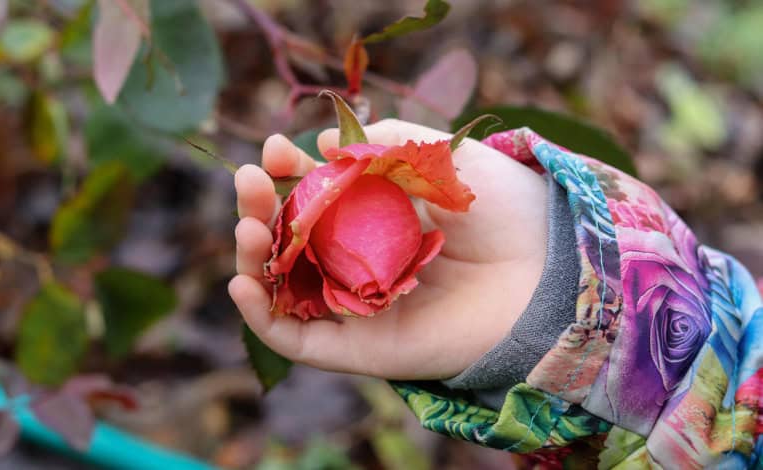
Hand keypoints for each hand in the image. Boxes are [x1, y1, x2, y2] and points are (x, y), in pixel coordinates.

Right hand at [229, 119, 547, 380]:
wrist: (546, 269)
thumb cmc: (503, 208)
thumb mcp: (439, 153)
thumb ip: (382, 142)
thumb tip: (321, 141)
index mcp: (378, 218)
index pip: (314, 198)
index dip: (286, 174)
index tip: (272, 150)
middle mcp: (362, 261)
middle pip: (290, 242)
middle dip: (261, 208)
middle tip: (248, 181)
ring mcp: (359, 305)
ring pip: (284, 288)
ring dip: (252, 256)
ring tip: (245, 224)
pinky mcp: (363, 348)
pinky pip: (299, 339)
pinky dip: (261, 317)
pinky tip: (242, 281)